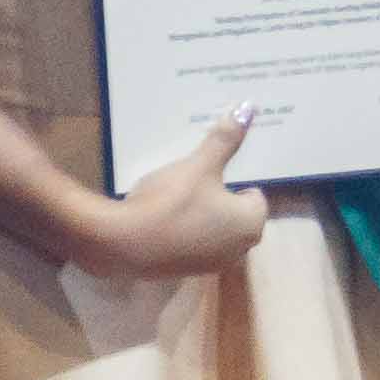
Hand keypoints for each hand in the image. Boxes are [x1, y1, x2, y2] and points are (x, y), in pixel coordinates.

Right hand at [85, 115, 274, 278]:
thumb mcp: (200, 165)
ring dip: (201, 213)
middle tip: (195, 177)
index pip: (255, 195)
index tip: (211, 169)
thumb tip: (250, 107)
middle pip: (235, 213)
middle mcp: (239, 250)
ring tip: (177, 192)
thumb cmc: (172, 201)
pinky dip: (185, 229)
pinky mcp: (187, 272)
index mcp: (251, 224)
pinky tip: (163, 215)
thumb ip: (225, 139)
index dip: (233, 179)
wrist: (124, 244)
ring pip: (214, 228)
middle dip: (218, 196)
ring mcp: (212, 264)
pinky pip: (194, 242)